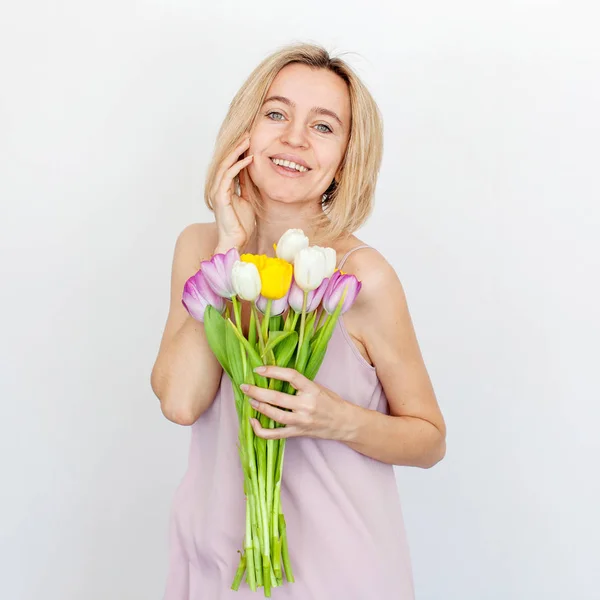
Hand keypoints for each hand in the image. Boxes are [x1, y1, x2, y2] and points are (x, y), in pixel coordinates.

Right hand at [210, 133, 256, 251]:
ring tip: (247, 141)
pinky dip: (238, 166)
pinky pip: (228, 177)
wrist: (236, 240)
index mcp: (223, 188)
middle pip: (225, 161)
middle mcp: (217, 188)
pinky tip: (249, 159)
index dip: (238, 152)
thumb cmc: (241, 224)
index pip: (229, 165)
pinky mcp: (220, 197)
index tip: (249, 141)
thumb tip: (250, 171)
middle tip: (248, 134)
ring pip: (225, 165)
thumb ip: (245, 186)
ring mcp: (217, 192)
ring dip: (236, 152)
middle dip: (236, 147)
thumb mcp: (246, 199)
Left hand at [240, 366, 353, 440]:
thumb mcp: (318, 387)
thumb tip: (274, 376)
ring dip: (259, 407)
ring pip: (274, 415)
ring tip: (250, 400)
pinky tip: (253, 422)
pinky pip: (275, 434)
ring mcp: (301, 421)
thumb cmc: (331, 402)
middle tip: (244, 386)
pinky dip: (261, 430)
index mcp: (312, 390)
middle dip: (257, 391)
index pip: (290, 376)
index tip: (258, 369)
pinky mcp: (297, 433)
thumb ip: (300, 384)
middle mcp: (306, 405)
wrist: (344, 423)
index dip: (273, 371)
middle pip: (277, 397)